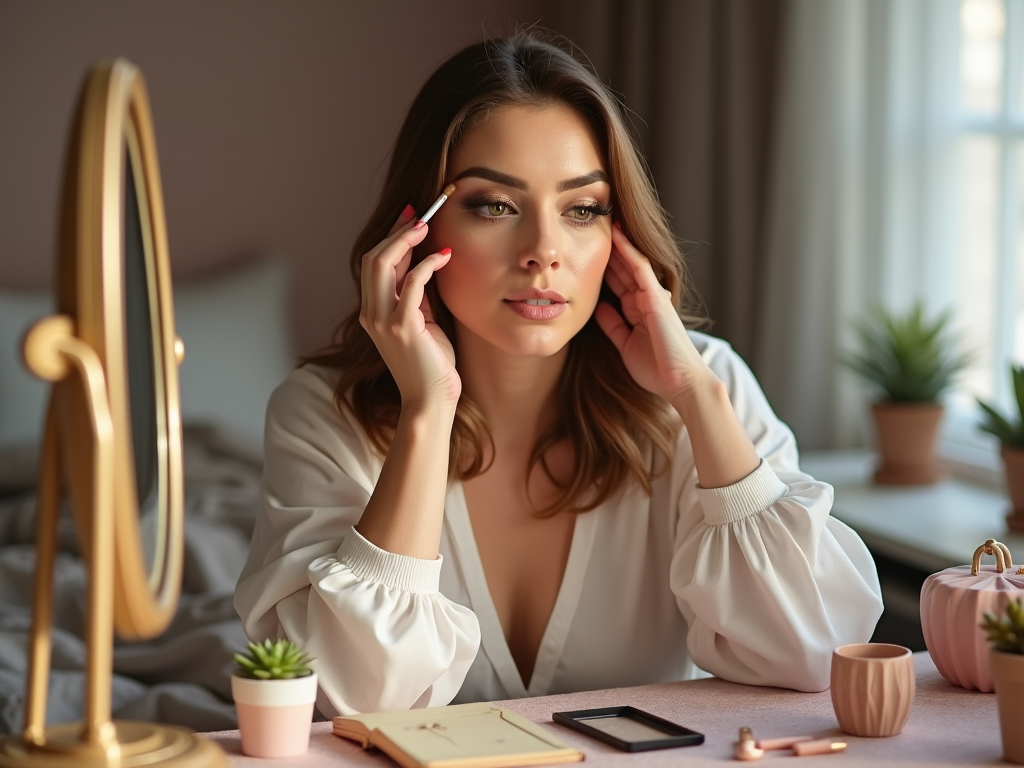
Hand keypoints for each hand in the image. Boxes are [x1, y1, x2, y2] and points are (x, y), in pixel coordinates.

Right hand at [359, 206, 460, 410]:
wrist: (431, 399)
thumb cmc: (431, 363)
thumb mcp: (423, 321)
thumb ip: (419, 295)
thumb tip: (426, 262)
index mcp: (373, 311)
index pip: (375, 264)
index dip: (391, 236)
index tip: (410, 216)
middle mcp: (372, 313)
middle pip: (373, 258)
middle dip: (396, 232)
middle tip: (421, 215)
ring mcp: (383, 320)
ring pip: (382, 264)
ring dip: (405, 241)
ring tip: (428, 227)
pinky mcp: (402, 326)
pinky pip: (411, 284)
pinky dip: (427, 265)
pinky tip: (444, 258)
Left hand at [594, 225, 711, 404]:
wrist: (680, 383)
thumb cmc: (656, 369)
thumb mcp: (625, 344)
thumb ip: (613, 325)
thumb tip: (598, 308)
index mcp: (640, 312)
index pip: (619, 284)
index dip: (605, 268)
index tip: (587, 254)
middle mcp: (647, 300)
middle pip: (623, 270)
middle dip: (609, 252)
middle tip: (593, 230)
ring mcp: (653, 297)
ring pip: (631, 264)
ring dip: (618, 244)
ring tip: (605, 223)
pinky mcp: (657, 298)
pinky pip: (641, 269)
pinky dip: (628, 252)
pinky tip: (617, 237)